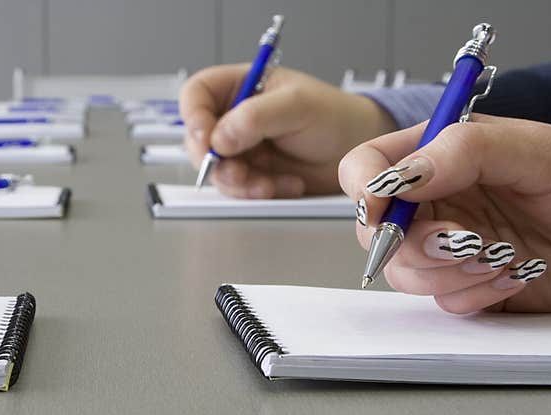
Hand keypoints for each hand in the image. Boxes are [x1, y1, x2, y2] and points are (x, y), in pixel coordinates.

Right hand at [179, 64, 395, 197]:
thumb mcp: (296, 106)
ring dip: (239, 182)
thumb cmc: (334, 117)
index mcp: (240, 86)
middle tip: (237, 170)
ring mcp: (241, 149)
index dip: (193, 115)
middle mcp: (234, 118)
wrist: (356, 152)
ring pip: (216, 170)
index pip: (197, 94)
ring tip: (267, 184)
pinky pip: (238, 190)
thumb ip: (255, 117)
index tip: (206, 138)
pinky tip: (284, 185)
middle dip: (215, 160)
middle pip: (198, 139)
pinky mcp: (251, 175)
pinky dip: (258, 192)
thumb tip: (219, 138)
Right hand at [340, 115, 550, 312]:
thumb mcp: (536, 152)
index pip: (369, 166)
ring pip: (403, 273)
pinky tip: (509, 275)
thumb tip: (403, 175)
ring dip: (447, 272)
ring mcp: (445, 247)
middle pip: (376, 229)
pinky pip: (441, 301)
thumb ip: (464, 150)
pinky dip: (474, 294)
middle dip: (412, 243)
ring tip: (496, 256)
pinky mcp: (463, 285)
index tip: (382, 208)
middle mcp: (436, 202)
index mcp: (440, 156)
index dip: (365, 189)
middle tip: (459, 240)